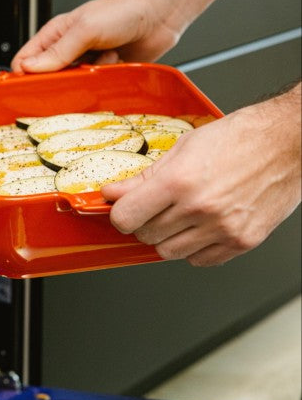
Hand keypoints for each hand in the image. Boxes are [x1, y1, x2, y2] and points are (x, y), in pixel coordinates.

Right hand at [11, 0, 180, 72]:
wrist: (160, 15)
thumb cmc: (124, 11)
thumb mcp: (84, 29)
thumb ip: (58, 51)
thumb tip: (31, 67)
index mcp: (57, 33)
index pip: (27, 58)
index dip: (24, 75)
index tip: (27, 88)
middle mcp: (70, 48)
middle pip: (50, 76)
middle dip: (60, 81)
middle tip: (73, 76)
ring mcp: (88, 61)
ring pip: (74, 84)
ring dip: (86, 79)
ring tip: (100, 62)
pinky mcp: (105, 71)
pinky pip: (95, 86)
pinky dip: (103, 80)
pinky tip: (114, 64)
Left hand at [100, 93, 300, 265]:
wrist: (287, 143)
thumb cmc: (240, 138)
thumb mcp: (183, 148)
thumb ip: (144, 176)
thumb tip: (115, 192)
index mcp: (180, 180)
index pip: (127, 217)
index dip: (120, 214)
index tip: (123, 209)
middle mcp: (200, 208)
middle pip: (146, 236)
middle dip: (144, 223)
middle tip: (156, 207)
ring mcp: (222, 228)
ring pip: (169, 253)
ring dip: (167, 237)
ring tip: (181, 215)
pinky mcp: (242, 241)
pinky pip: (200, 261)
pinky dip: (194, 248)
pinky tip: (201, 226)